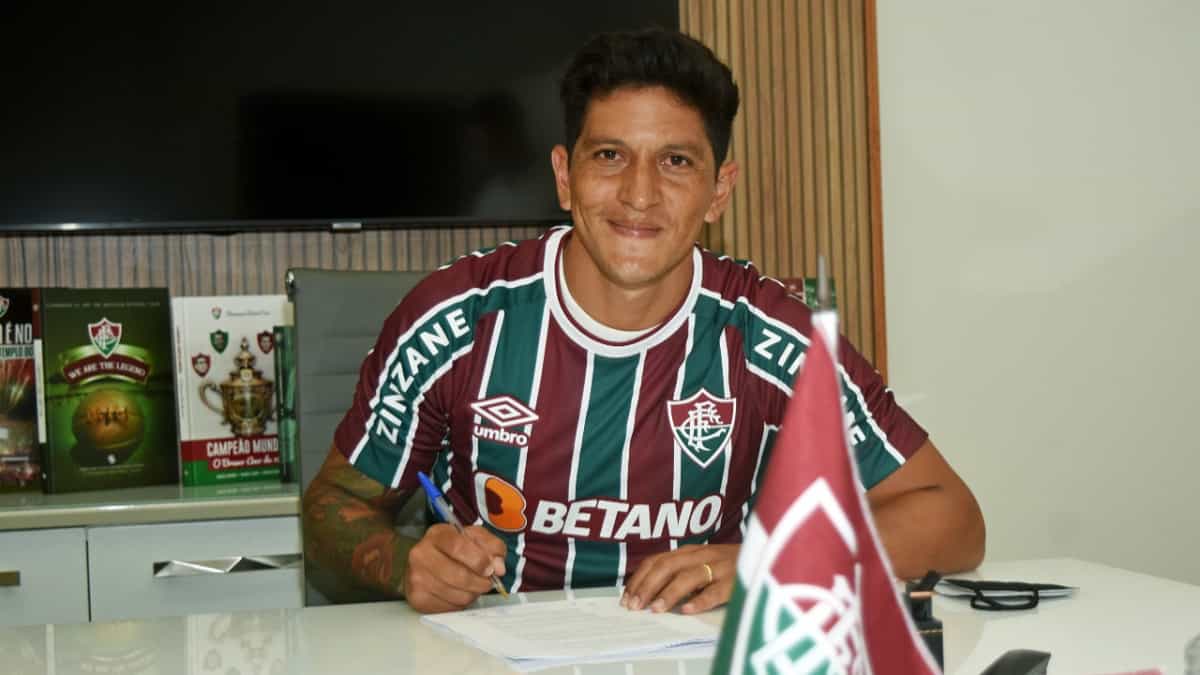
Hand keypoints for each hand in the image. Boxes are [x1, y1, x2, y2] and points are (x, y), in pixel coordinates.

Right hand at [402, 523, 506, 612]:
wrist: (428, 562)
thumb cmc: (456, 548)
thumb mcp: (476, 538)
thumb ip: (493, 547)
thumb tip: (499, 568)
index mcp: (437, 534)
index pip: (458, 547)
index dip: (479, 560)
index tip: (490, 569)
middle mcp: (420, 555)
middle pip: (458, 576)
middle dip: (480, 582)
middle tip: (487, 582)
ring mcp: (416, 578)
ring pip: (456, 595)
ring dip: (472, 594)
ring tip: (473, 587)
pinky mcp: (417, 598)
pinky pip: (448, 608)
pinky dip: (460, 604)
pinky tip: (459, 593)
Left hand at [622, 543, 738, 614]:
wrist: (766, 554)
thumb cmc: (728, 564)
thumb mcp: (701, 563)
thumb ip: (679, 572)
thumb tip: (649, 591)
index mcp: (689, 551)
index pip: (657, 560)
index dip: (639, 578)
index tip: (626, 596)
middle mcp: (701, 555)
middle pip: (667, 567)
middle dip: (648, 586)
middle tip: (635, 605)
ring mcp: (719, 567)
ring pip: (688, 577)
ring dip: (669, 593)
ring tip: (655, 609)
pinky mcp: (735, 581)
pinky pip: (716, 591)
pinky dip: (700, 601)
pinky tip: (687, 611)